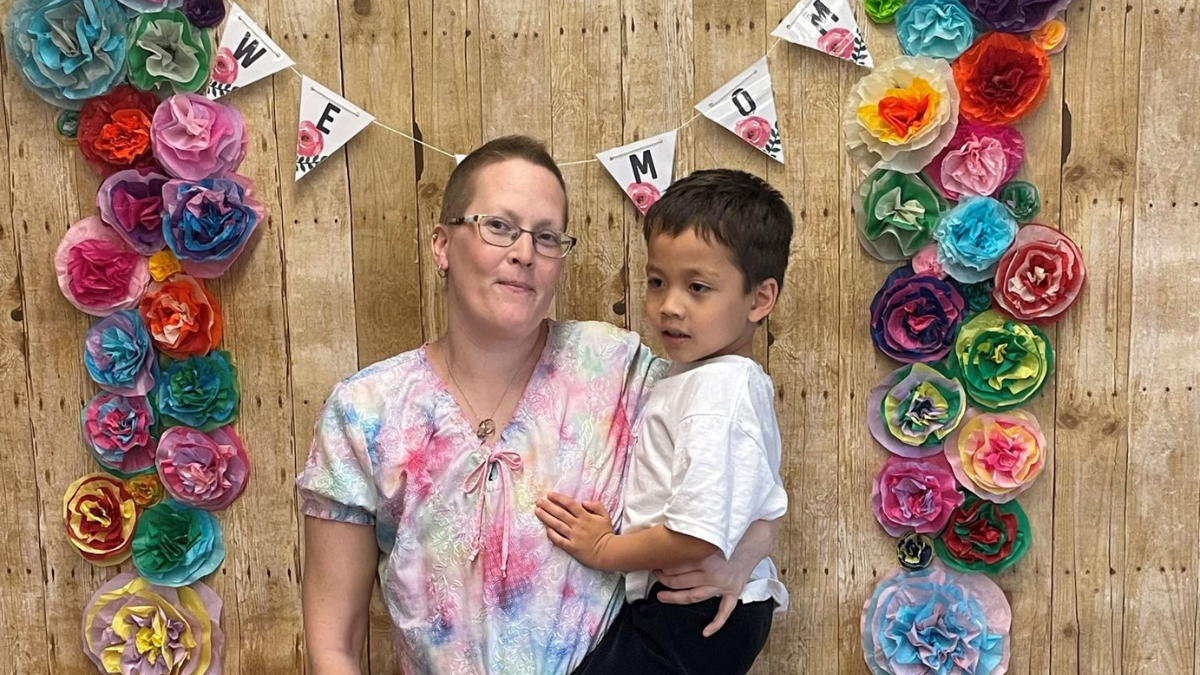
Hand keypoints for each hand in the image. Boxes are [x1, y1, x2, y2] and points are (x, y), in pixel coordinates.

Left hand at [535, 492, 614, 569]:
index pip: (570, 504)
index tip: (550, 494)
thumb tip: (583, 502)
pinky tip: (546, 529)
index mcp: (585, 516)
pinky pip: (559, 540)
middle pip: (560, 513)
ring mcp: (574, 536)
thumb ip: (596, 506)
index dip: (559, 498)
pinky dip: (552, 534)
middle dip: (548, 506)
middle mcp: (577, 525)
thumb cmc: (606, 533)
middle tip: (538, 501)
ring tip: (537, 511)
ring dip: (546, 517)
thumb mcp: (605, 516)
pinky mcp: (571, 547)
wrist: (608, 552)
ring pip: (557, 525)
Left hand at [652, 518, 778, 636]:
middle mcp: (712, 573)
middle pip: (680, 581)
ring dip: (675, 598)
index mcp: (704, 556)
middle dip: (664, 579)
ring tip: (661, 597)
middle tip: (656, 574)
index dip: (661, 564)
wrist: (755, 538)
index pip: (675, 565)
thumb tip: (668, 529)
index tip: (655, 561)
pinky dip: (716, 624)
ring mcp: (723, 584)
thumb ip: (689, 534)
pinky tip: (706, 632)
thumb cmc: (729, 532)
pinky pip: (724, 612)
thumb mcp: (708, 530)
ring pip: (693, 596)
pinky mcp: (733, 591)